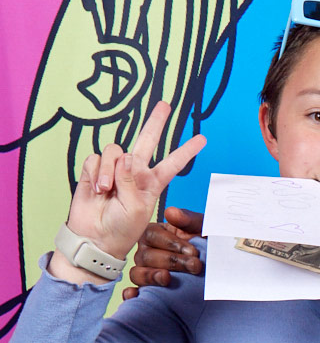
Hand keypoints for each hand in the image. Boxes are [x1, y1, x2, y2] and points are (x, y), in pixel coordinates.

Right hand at [58, 103, 204, 275]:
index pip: (173, 163)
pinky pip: (95, 159)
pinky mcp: (94, 170)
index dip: (187, 151)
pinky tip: (96, 189)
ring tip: (106, 190)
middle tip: (165, 104)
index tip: (203, 139)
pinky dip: (95, 173)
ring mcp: (115, 170)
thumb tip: (125, 156)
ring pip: (115, 150)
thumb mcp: (136, 208)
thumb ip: (132, 180)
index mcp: (152, 182)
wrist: (96, 237)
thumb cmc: (121, 228)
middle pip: (147, 140)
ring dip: (109, 169)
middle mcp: (135, 172)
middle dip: (156, 121)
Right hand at [122, 203, 205, 298]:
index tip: (193, 251)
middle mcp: (145, 252)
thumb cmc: (206, 245)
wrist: (219, 270)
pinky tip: (136, 296)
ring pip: (137, 274)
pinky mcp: (147, 291)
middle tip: (195, 266)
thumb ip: (188, 220)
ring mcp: (144, 272)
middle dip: (171, 261)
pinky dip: (132, 295)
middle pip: (145, 256)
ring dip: (151, 276)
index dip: (171, 243)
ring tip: (167, 279)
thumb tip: (171, 212)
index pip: (152, 235)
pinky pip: (132, 294)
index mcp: (155, 233)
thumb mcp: (202, 230)